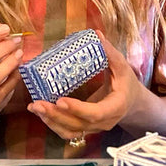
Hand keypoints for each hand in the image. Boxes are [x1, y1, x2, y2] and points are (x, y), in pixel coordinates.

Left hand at [27, 31, 143, 139]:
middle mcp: (104, 122)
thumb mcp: (122, 67)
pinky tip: (40, 112)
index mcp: (115, 107)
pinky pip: (68, 132)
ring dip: (50, 121)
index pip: (95, 113)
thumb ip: (110, 52)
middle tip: (37, 103)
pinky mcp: (85, 128)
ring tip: (34, 107)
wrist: (131, 102)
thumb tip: (96, 34)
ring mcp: (94, 128)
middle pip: (78, 124)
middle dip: (56, 115)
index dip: (77, 109)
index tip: (60, 100)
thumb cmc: (125, 82)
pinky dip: (53, 124)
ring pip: (70, 131)